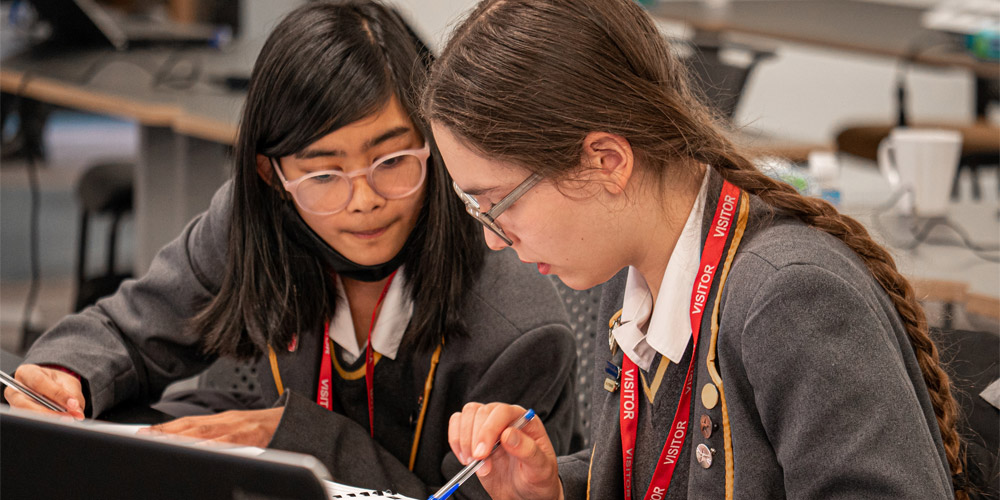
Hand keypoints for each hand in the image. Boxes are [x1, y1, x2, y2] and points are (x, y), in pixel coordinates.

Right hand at [5, 364, 85, 418]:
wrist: (51, 386)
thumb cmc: (56, 382)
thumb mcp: (68, 382)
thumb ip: (73, 395)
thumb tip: (76, 411)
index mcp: (27, 373)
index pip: (39, 382)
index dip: (56, 394)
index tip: (73, 404)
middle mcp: (15, 389)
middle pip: (26, 403)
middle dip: (49, 413)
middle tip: (68, 418)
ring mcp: (14, 404)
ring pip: (26, 416)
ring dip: (48, 420)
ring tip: (66, 422)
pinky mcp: (18, 417)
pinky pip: (30, 423)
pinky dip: (45, 425)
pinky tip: (58, 425)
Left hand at [139, 407, 283, 447]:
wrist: (299, 422)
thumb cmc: (270, 430)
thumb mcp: (242, 429)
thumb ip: (219, 436)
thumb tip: (192, 445)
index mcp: (224, 420)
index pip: (189, 422)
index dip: (164, 428)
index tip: (143, 433)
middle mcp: (229, 421)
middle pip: (192, 426)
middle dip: (165, 432)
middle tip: (143, 437)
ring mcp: (241, 428)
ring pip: (206, 432)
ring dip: (181, 437)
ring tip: (160, 442)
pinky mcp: (254, 437)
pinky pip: (230, 441)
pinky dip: (212, 445)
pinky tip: (198, 450)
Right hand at [448, 402, 562, 499]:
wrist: (525, 493)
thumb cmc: (537, 479)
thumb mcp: (541, 469)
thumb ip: (528, 450)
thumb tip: (509, 434)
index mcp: (525, 421)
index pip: (502, 412)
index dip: (489, 429)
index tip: (483, 453)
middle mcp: (506, 419)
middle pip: (481, 412)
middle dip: (474, 438)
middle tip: (477, 461)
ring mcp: (489, 425)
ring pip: (467, 414)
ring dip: (464, 439)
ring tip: (473, 462)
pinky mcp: (474, 434)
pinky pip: (457, 423)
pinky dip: (455, 440)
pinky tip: (465, 458)